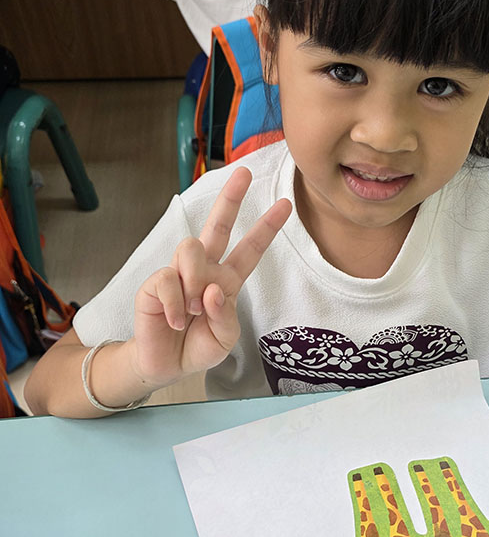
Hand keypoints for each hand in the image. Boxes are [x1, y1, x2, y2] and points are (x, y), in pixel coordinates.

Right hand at [132, 167, 290, 387]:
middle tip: (243, 173)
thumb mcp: (224, 339)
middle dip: (230, 199)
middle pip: (218, 226)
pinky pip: (167, 279)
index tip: (285, 205)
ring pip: (191, 248)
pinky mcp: (155, 283)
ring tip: (194, 309)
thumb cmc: (198, 347)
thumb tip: (210, 290)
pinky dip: (175, 303)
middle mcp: (205, 270)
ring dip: (195, 280)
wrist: (167, 364)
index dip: (266, 228)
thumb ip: (224, 317)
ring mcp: (179, 273)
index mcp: (227, 280)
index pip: (250, 250)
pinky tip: (175, 320)